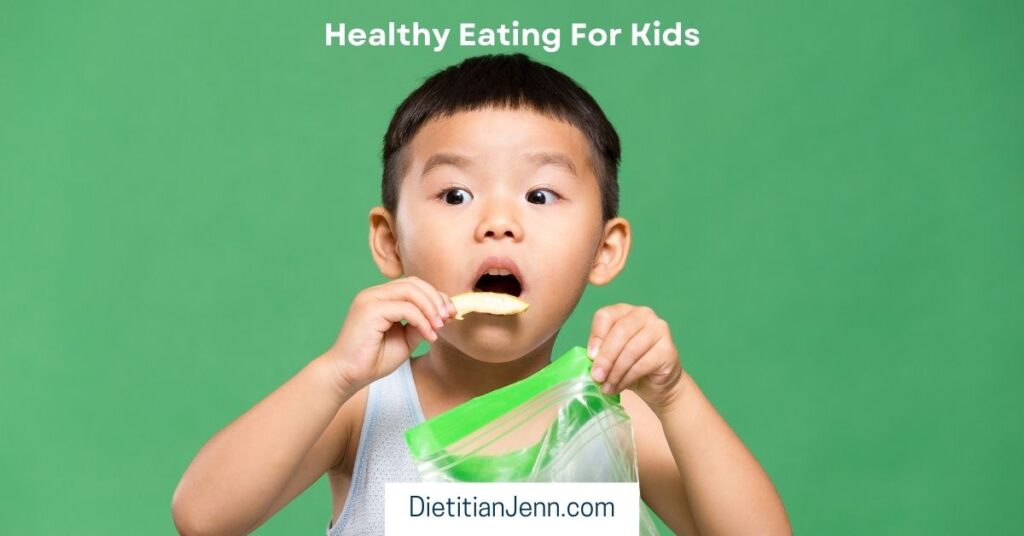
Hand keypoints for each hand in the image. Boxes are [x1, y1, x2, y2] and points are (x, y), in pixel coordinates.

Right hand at [323, 277, 455, 392]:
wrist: (347, 376)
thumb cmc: (373, 360)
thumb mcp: (405, 340)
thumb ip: (420, 324)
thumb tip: (441, 316)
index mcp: (381, 298)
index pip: (413, 285)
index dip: (435, 296)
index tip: (451, 313)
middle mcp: (374, 294)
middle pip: (414, 283)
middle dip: (436, 299)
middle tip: (449, 317)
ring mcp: (370, 299)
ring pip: (411, 291)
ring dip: (431, 308)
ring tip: (440, 327)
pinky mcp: (369, 309)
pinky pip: (405, 308)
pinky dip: (422, 320)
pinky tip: (429, 336)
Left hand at [587, 304, 685, 412]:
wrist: (658, 384)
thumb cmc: (630, 366)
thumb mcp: (610, 356)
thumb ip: (600, 351)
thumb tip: (591, 358)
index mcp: (625, 311)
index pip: (606, 316)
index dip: (596, 336)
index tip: (590, 357)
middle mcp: (644, 314)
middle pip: (620, 331)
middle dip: (605, 357)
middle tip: (596, 377)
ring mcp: (659, 329)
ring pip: (631, 350)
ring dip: (615, 372)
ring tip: (606, 387)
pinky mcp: (668, 349)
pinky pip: (642, 364)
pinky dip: (627, 378)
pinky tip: (619, 387)